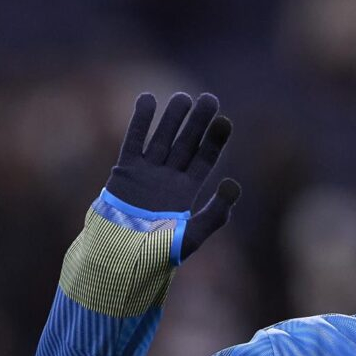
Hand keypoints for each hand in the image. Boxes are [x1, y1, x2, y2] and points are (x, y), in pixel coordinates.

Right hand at [105, 92, 240, 258]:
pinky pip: (133, 141)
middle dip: (197, 123)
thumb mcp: (193, 237)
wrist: (121, 257)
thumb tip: (234, 184)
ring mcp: (146, 173)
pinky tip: (148, 99)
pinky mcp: (124, 171)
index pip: (204, 160)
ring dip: (172, 118)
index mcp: (185, 193)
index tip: (225, 121)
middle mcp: (167, 179)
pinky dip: (140, 121)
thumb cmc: (158, 253)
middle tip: (209, 99)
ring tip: (183, 98)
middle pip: (186, 144)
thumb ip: (216, 215)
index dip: (214, 141)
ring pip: (162, 139)